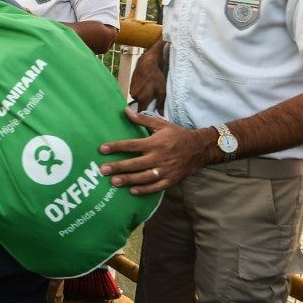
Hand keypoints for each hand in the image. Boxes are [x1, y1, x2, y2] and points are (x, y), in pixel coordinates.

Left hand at [99, 108, 214, 194]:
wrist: (199, 149)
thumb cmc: (177, 135)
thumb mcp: (161, 124)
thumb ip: (142, 120)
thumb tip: (126, 111)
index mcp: (155, 143)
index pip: (132, 145)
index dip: (116, 147)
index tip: (102, 149)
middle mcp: (159, 157)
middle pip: (135, 163)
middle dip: (118, 167)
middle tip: (102, 170)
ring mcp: (165, 170)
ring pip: (144, 177)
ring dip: (128, 180)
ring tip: (113, 182)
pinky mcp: (171, 180)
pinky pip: (156, 187)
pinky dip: (144, 190)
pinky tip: (132, 191)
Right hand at [130, 51, 165, 112]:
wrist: (147, 64)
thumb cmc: (156, 77)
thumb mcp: (162, 91)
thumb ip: (161, 104)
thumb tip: (161, 115)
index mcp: (142, 99)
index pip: (142, 111)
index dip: (146, 113)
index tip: (150, 113)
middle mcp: (134, 96)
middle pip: (140, 104)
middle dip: (146, 102)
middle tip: (153, 97)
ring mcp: (131, 90)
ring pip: (138, 97)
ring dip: (142, 95)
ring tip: (149, 89)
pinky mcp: (130, 85)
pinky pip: (136, 91)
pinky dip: (140, 90)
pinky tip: (145, 85)